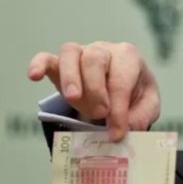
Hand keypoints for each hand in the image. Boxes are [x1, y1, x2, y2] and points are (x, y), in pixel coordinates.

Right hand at [27, 41, 160, 140]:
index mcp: (128, 57)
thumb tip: (127, 128)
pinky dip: (39, 64)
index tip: (117, 133)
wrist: (124, 87)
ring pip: (70, 54)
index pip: (121, 79)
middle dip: (96, 89)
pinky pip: (46, 58)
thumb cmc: (136, 94)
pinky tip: (34, 77)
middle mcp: (104, 50)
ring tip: (73, 99)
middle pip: (95, 59)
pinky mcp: (60, 64)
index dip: (118, 109)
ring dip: (70, 77)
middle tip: (100, 114)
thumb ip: (142, 116)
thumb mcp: (148, 106)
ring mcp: (81, 54)